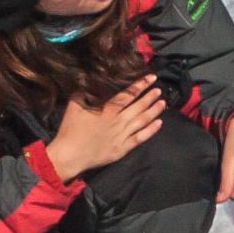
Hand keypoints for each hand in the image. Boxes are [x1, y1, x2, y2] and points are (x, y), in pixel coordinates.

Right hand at [46, 78, 164, 180]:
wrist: (70, 154)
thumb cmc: (71, 130)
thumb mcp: (74, 105)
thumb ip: (84, 92)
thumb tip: (90, 81)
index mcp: (107, 110)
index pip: (127, 95)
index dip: (140, 85)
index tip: (150, 78)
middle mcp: (118, 121)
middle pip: (138, 106)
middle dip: (149, 97)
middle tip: (159, 89)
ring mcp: (122, 135)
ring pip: (142, 121)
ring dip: (153, 111)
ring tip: (163, 103)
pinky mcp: (122, 149)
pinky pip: (140, 138)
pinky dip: (150, 131)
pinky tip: (159, 124)